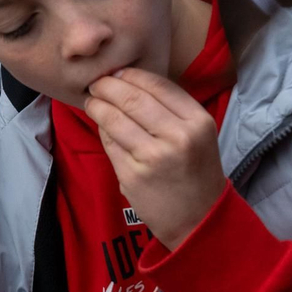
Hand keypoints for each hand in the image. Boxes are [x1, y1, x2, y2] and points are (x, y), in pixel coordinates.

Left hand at [84, 68, 227, 250]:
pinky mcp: (132, 175)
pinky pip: (109, 142)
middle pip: (131, 97)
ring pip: (114, 118)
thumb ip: (170, 108)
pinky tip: (102, 126)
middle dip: (107, 86)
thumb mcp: (198, 134)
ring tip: (92, 102)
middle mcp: (178, 137)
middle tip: (96, 83)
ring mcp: (153, 158)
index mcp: (198, 121)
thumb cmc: (195, 170)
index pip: (157, 85)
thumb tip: (127, 79)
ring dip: (97, 106)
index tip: (117, 72)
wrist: (199, 219)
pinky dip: (102, 130)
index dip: (130, 74)